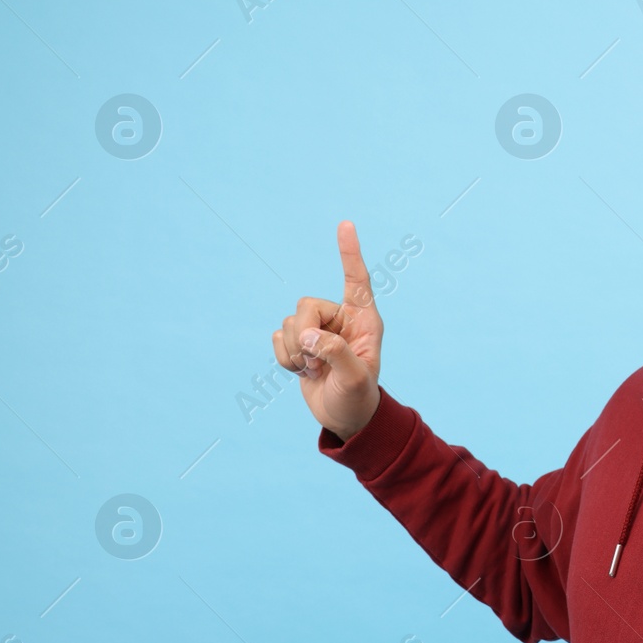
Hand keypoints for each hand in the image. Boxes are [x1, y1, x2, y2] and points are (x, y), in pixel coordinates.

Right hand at [274, 221, 383, 439]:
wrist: (344, 418)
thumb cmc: (358, 398)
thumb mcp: (355, 379)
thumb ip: (336, 353)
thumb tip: (309, 335)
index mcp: (364, 320)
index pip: (357, 280)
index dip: (350, 253)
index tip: (346, 224)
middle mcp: (340, 319)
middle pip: (306, 304)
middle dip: (304, 334)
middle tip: (317, 362)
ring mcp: (318, 330)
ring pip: (290, 322)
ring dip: (296, 352)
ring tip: (315, 370)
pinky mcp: (300, 343)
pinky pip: (278, 337)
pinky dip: (285, 358)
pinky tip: (303, 371)